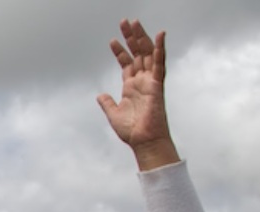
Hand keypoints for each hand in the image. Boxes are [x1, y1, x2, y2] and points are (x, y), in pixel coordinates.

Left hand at [97, 20, 177, 168]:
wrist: (143, 141)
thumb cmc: (132, 131)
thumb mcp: (113, 114)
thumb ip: (107, 103)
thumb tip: (100, 95)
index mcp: (131, 87)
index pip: (126, 64)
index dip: (120, 51)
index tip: (112, 40)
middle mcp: (142, 81)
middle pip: (137, 53)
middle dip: (131, 37)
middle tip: (125, 22)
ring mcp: (150, 81)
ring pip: (147, 53)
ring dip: (141, 37)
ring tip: (134, 23)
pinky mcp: (157, 85)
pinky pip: (160, 63)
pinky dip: (159, 49)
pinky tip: (159, 35)